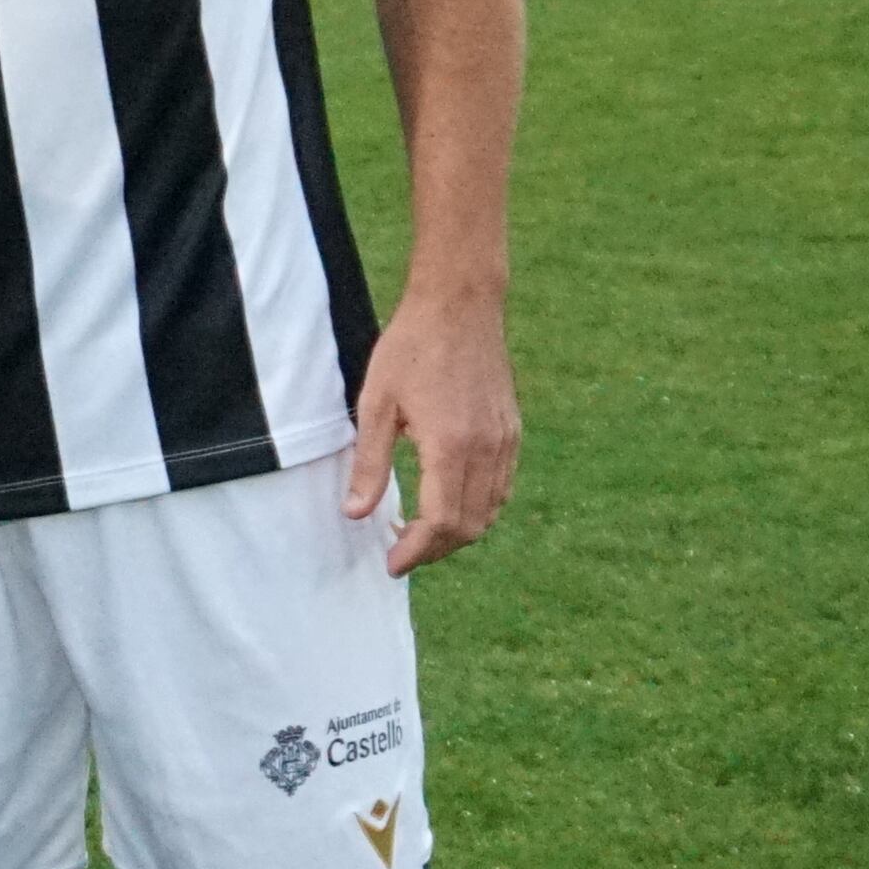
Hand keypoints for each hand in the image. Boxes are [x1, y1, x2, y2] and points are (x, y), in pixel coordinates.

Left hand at [345, 283, 519, 572]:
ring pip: (490, 511)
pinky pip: (502, 487)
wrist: (461, 306)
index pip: (441, 522)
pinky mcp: (512, 431)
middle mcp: (487, 449)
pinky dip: (477, 508)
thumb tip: (356, 514)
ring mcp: (506, 441)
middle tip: (398, 552)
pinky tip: (446, 502)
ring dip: (456, 532)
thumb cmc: (411, 348)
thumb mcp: (376, 404)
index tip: (391, 563)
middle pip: (470, 526)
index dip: (416, 551)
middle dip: (434, 549)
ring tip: (417, 531)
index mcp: (451, 445)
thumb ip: (369, 463)